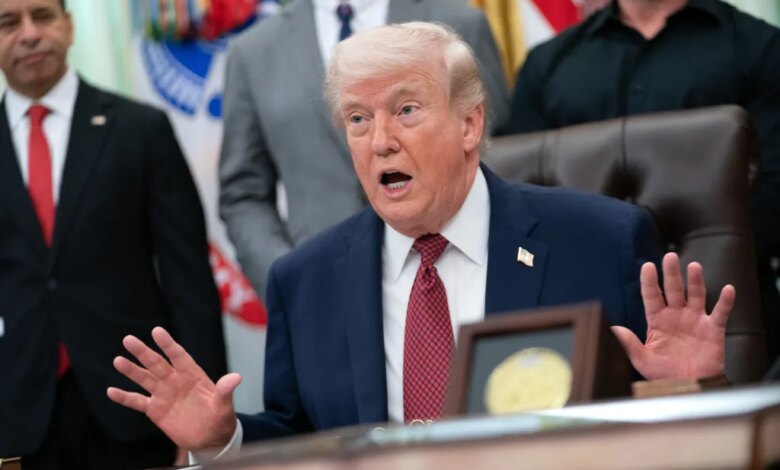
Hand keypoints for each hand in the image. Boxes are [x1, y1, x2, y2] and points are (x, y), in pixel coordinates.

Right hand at [107, 327, 241, 450]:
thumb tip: (236, 377)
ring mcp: (164, 394)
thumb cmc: (220, 417)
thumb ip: (225, 391)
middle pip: (157, 363)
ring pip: (144, 378)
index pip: (179, 356)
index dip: (168, 344)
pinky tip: (111, 390)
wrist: (210, 438)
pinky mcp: (155, 410)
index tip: (157, 331)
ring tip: (118, 360)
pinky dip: (124, 397)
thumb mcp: (224, 405)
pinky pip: (137, 401)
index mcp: (192, 375)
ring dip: (131, 370)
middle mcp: (175, 380)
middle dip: (143, 352)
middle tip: (129, 339)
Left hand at [611, 252, 732, 379]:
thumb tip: (614, 329)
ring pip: (696, 295)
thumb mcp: (642, 360)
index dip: (650, 281)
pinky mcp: (713, 330)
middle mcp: (676, 316)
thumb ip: (629, 344)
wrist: (688, 388)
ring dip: (696, 281)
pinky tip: (727, 289)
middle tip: (670, 256)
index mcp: (657, 320)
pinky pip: (720, 312)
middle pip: (674, 289)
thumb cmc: (664, 375)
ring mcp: (695, 321)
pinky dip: (725, 301)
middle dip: (672, 273)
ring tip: (694, 266)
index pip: (652, 296)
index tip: (647, 266)